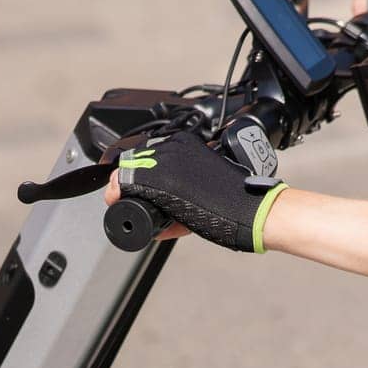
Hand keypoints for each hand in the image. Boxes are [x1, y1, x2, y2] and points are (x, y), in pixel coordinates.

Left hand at [104, 130, 287, 253]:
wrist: (249, 209)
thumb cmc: (235, 202)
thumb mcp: (203, 189)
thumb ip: (181, 199)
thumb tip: (161, 224)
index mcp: (186, 143)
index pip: (147, 154)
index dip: (134, 173)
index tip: (127, 188)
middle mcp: (174, 146)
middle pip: (134, 161)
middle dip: (126, 182)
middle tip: (121, 198)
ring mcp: (166, 161)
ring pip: (128, 171)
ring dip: (122, 189)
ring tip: (121, 203)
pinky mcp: (160, 177)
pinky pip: (127, 183)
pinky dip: (117, 194)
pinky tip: (117, 202)